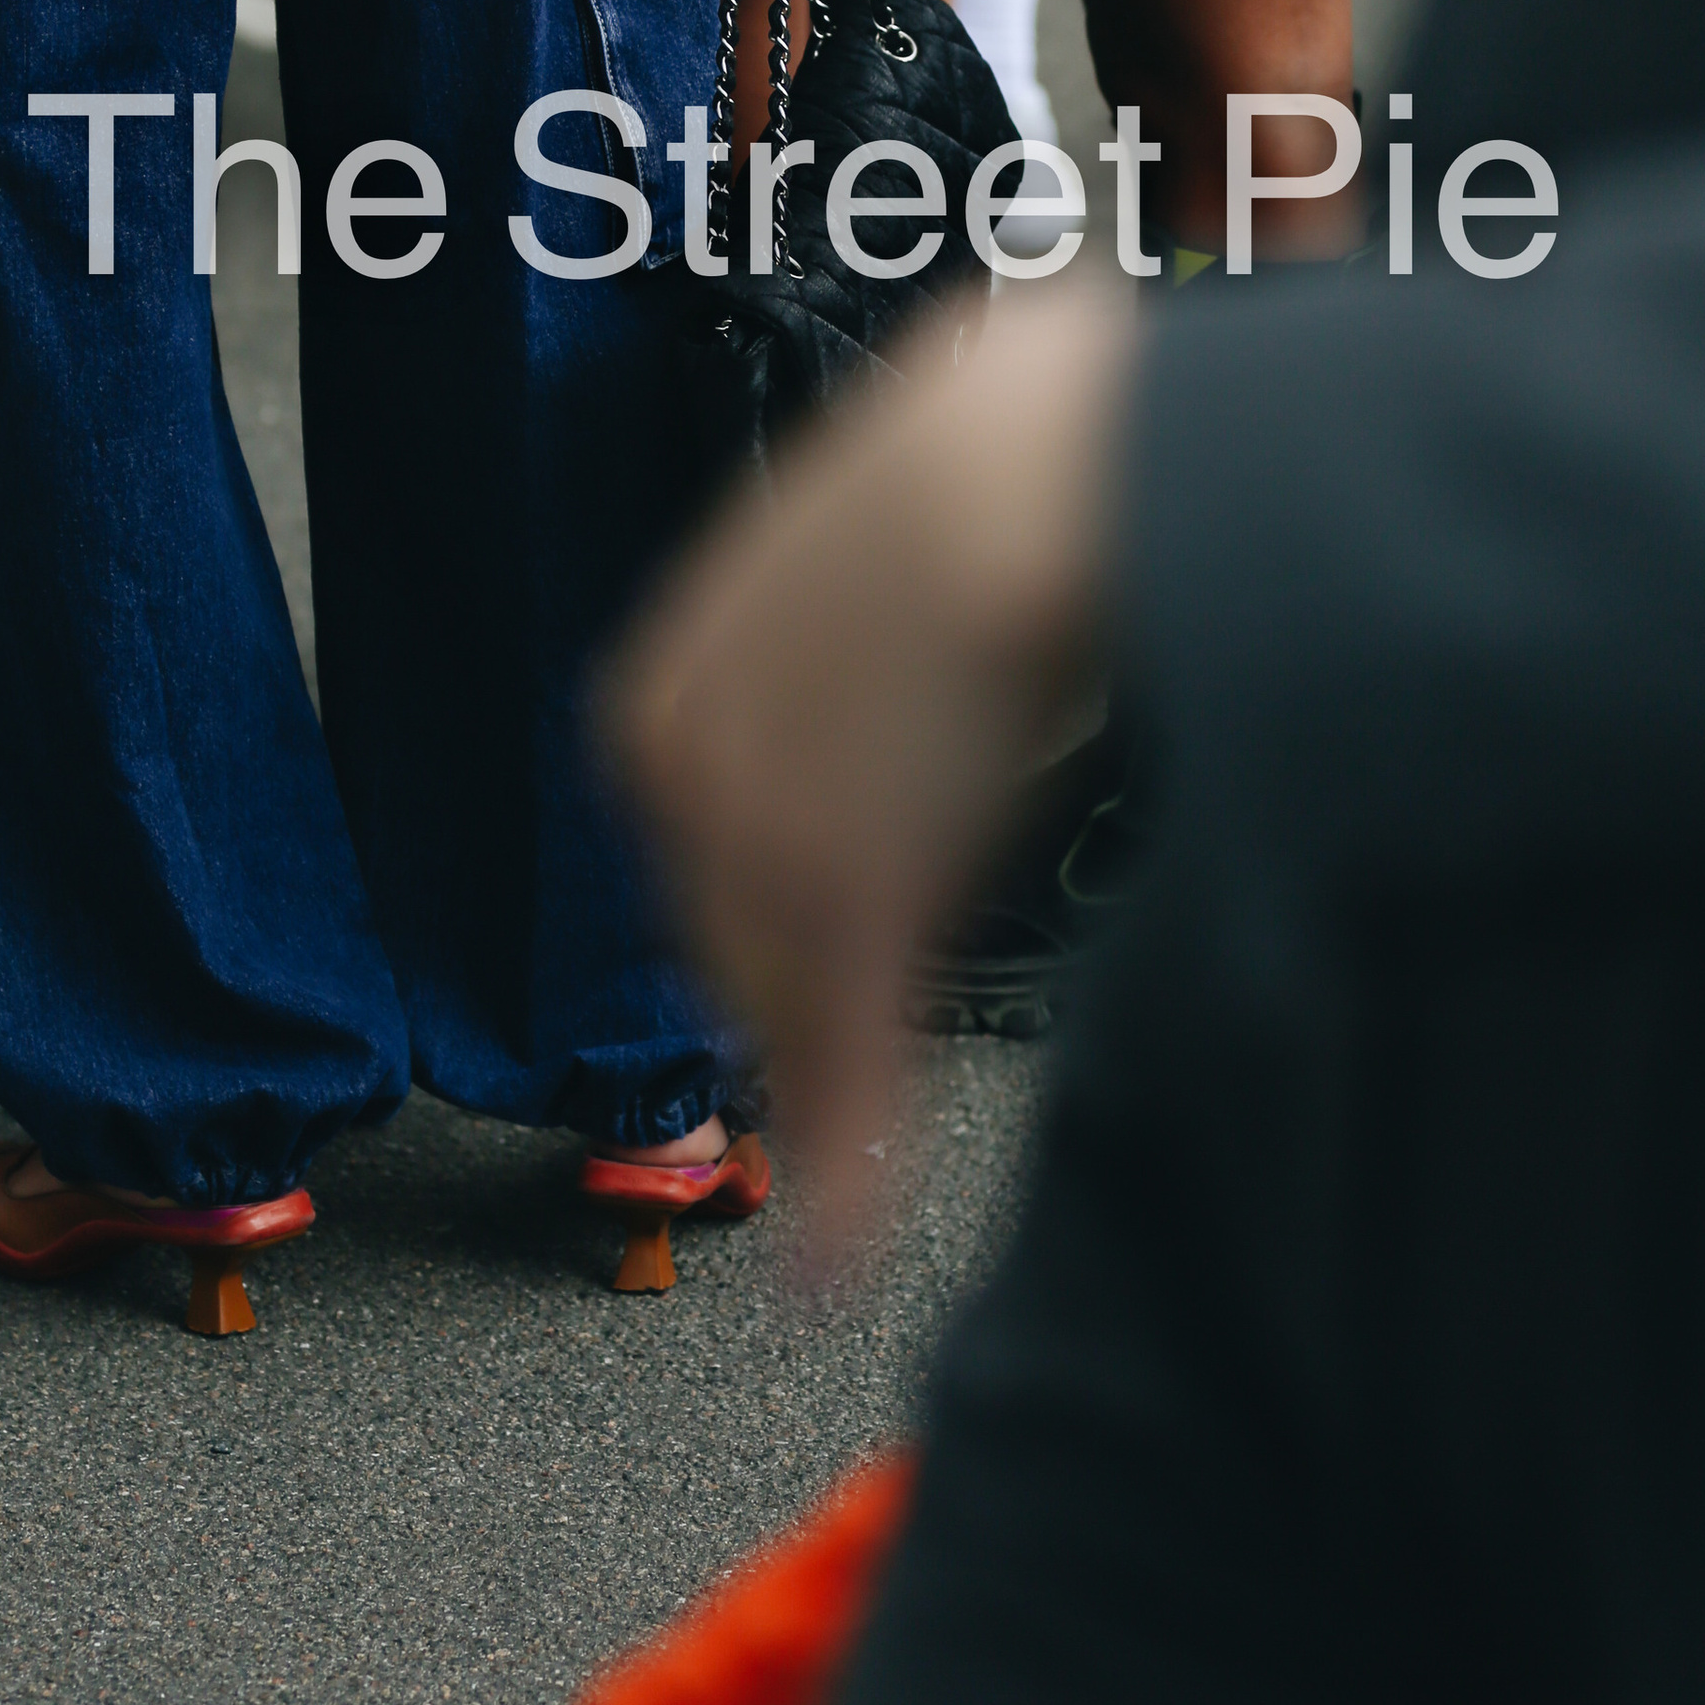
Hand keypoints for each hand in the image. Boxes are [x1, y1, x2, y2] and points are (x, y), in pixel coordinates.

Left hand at [602, 280, 1140, 1243]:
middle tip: (875, 1060)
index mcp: (672, 681)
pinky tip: (846, 1256)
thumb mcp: (896, 517)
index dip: (773, 910)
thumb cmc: (999, 448)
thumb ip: (881, 589)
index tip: (823, 957)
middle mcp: (685, 767)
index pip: (703, 849)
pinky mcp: (849, 908)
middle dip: (808, 996)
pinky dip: (851, 1177)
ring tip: (859, 1209)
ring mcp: (763, 846)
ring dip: (839, 1096)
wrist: (1031, 463)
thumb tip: (930, 559)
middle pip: (737, 936)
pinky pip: (846, 1065)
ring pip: (796, 1005)